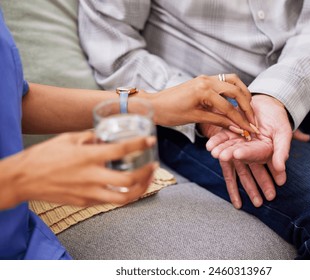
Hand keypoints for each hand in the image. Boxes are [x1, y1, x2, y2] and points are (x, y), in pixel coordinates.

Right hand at [0, 131, 157, 209]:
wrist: (23, 180)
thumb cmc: (43, 157)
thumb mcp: (67, 139)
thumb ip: (88, 136)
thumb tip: (102, 135)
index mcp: (87, 157)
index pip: (121, 150)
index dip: (140, 144)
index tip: (150, 140)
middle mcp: (91, 176)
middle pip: (129, 180)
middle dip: (146, 173)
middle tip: (154, 164)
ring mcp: (89, 193)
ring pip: (123, 198)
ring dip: (140, 189)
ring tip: (147, 180)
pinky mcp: (85, 202)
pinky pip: (109, 201)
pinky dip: (122, 194)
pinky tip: (128, 187)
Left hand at [148, 74, 256, 133]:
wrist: (153, 105)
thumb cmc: (169, 113)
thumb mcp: (195, 118)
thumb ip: (218, 121)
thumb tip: (236, 127)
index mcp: (203, 90)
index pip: (229, 107)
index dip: (241, 120)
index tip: (250, 130)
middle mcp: (206, 80)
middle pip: (236, 90)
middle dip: (247, 106)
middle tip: (253, 120)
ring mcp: (205, 78)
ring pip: (232, 81)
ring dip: (243, 93)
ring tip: (249, 108)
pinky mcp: (203, 80)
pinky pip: (224, 81)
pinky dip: (234, 90)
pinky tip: (237, 100)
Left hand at [204, 94, 297, 207]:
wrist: (268, 103)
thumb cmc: (279, 119)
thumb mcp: (283, 134)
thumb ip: (281, 151)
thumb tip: (280, 169)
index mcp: (264, 151)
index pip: (255, 154)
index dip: (246, 154)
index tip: (237, 153)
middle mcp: (250, 149)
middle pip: (239, 153)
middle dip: (230, 154)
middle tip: (221, 155)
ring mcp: (239, 141)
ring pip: (229, 146)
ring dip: (221, 149)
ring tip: (213, 151)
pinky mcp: (230, 133)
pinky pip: (222, 138)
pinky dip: (216, 141)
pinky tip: (209, 145)